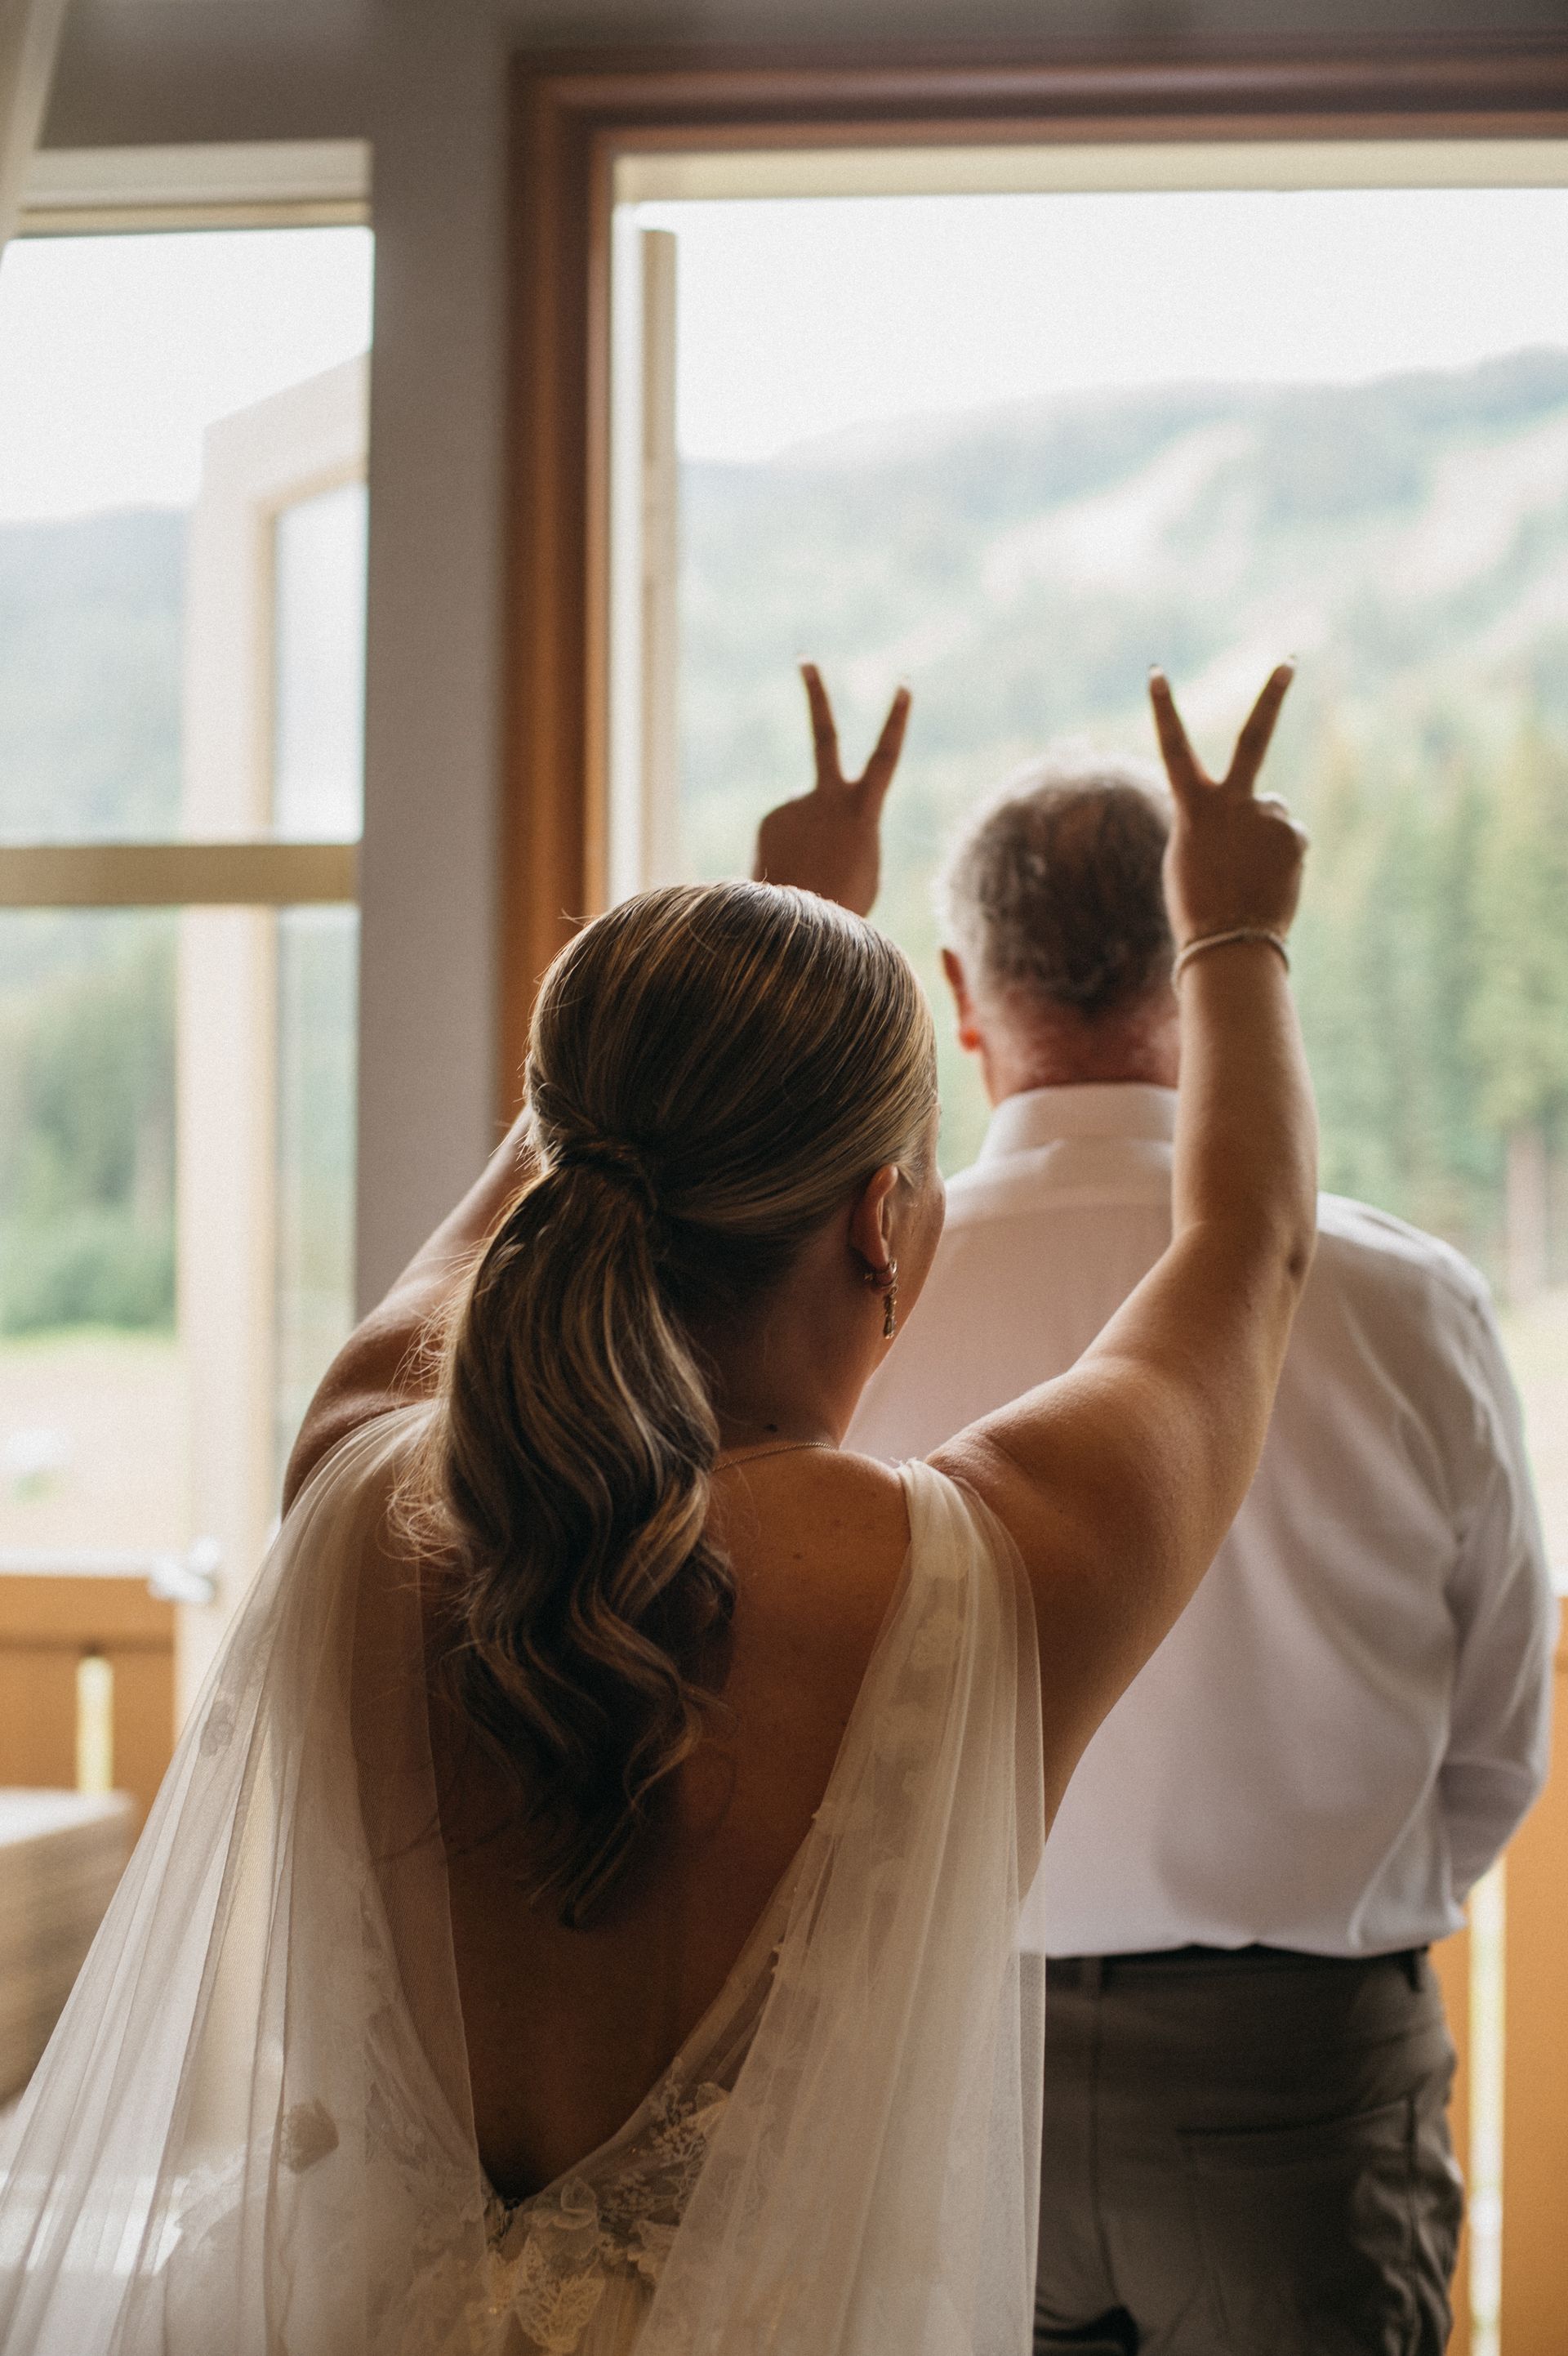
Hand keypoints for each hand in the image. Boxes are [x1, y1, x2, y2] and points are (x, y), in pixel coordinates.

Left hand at [752, 664, 910, 917]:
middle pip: (823, 734)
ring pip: (807, 816)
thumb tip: (821, 819)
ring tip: (811, 877)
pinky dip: (790, 852)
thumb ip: (851, 832)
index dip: (896, 722)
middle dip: (816, 695)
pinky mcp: (769, 818)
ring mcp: (794, 805)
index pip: (885, 757)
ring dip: (810, 845)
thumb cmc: (843, 905)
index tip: (903, 686)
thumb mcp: (865, 870)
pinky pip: (785, 831)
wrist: (795, 924)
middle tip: (806, 661)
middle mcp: (826, 797)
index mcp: (863, 810)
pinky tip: (791, 873)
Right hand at [1150, 664, 1306, 949]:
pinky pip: (1290, 838)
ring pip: (1271, 813)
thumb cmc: (1196, 906)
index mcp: (1193, 806)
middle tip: (1290, 660)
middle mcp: (1233, 801)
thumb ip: (1213, 821)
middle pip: (1254, 735)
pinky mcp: (1295, 835)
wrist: (1229, 944)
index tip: (1156, 672)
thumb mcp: (1190, 856)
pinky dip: (1283, 858)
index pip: (1173, 747)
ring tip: (1250, 875)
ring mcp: (1267, 815)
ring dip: (1265, 838)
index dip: (1163, 709)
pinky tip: (1269, 882)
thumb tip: (1254, 811)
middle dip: (1272, 695)